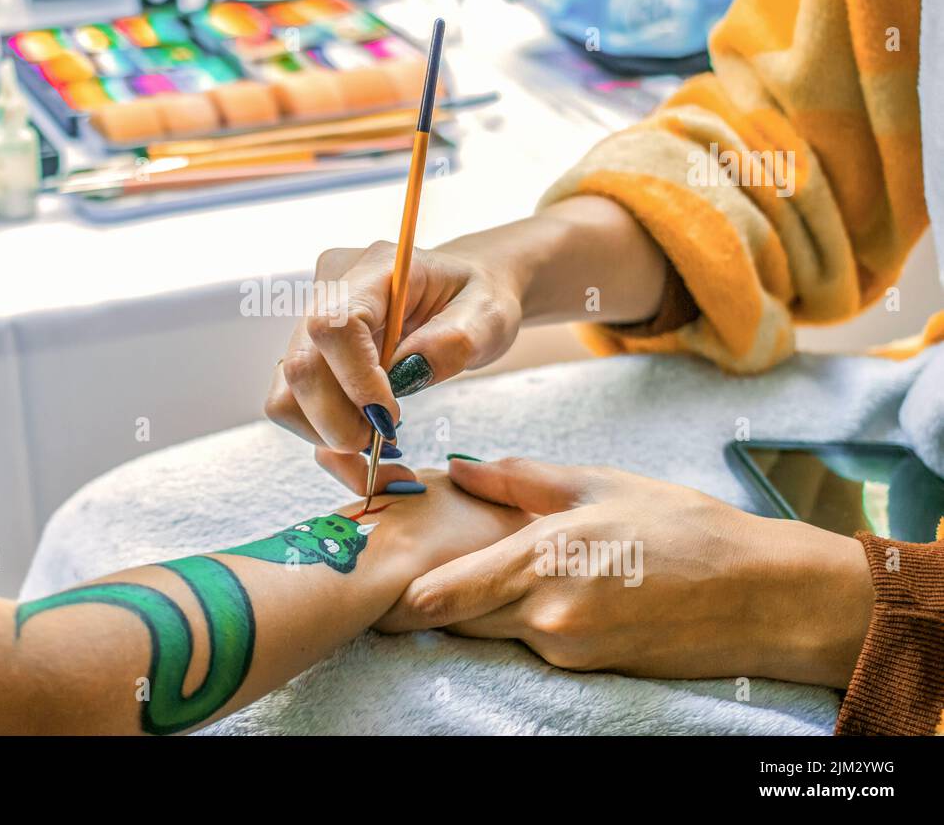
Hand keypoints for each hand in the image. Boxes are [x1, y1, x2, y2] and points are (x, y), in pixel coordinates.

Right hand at [266, 236, 523, 494]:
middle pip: (301, 365)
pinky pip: (293, 402)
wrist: (460, 292)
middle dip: (336, 421)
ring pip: (286, 392)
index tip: (390, 417)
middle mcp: (331, 287)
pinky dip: (322, 434)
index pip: (335, 324)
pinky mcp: (307, 349)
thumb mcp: (489, 315)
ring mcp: (310, 318)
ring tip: (375, 441)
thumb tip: (407, 373)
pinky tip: (362, 436)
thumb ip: (456, 341)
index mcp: (376, 268)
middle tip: (382, 442)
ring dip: (325, 433)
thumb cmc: (476, 297)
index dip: (354, 380)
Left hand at [377, 457, 875, 688]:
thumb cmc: (684, 527)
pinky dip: (517, 617)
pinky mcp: (584, 668)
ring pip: (488, 630)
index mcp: (544, 558)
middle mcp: (546, 614)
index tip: (373, 571)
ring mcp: (565, 648)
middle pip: (452, 620)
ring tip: (477, 566)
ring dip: (475, 605)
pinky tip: (538, 586)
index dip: (398, 591)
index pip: (439, 596)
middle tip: (404, 568)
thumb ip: (521, 479)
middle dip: (426, 597)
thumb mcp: (602, 483)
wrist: (763, 598)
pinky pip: (528, 641)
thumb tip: (460, 468)